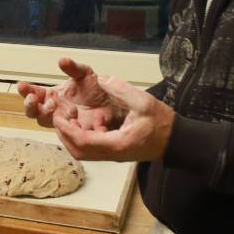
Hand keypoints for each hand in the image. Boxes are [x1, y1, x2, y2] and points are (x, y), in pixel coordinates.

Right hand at [18, 58, 119, 131]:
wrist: (115, 104)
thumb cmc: (97, 89)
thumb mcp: (85, 74)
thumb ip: (73, 68)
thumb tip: (62, 60)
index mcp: (52, 94)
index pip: (34, 93)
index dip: (26, 90)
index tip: (22, 85)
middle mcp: (54, 109)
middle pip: (33, 112)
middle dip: (30, 105)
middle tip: (33, 99)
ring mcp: (62, 121)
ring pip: (44, 122)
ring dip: (45, 113)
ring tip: (53, 105)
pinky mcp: (72, 131)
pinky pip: (63, 130)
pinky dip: (64, 123)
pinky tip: (71, 116)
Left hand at [51, 74, 173, 162]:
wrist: (175, 140)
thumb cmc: (162, 123)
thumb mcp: (143, 101)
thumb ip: (122, 89)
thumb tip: (102, 78)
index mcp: (117, 144)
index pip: (83, 141)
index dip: (67, 129)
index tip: (58, 116)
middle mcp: (113, 153)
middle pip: (78, 151)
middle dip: (65, 134)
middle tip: (59, 117)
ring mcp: (113, 155)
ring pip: (84, 152)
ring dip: (73, 136)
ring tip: (71, 117)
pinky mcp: (115, 152)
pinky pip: (93, 148)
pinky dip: (85, 136)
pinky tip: (94, 120)